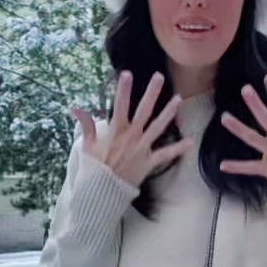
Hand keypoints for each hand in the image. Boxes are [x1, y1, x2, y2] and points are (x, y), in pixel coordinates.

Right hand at [71, 72, 193, 188]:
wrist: (102, 193)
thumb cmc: (93, 170)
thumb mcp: (87, 146)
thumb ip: (86, 126)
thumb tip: (76, 109)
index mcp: (116, 132)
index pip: (119, 106)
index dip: (123, 90)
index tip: (127, 74)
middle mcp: (131, 137)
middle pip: (143, 111)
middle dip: (151, 93)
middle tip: (159, 77)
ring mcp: (142, 149)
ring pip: (158, 128)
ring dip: (168, 113)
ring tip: (178, 99)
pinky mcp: (149, 163)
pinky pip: (165, 155)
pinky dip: (178, 149)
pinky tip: (190, 142)